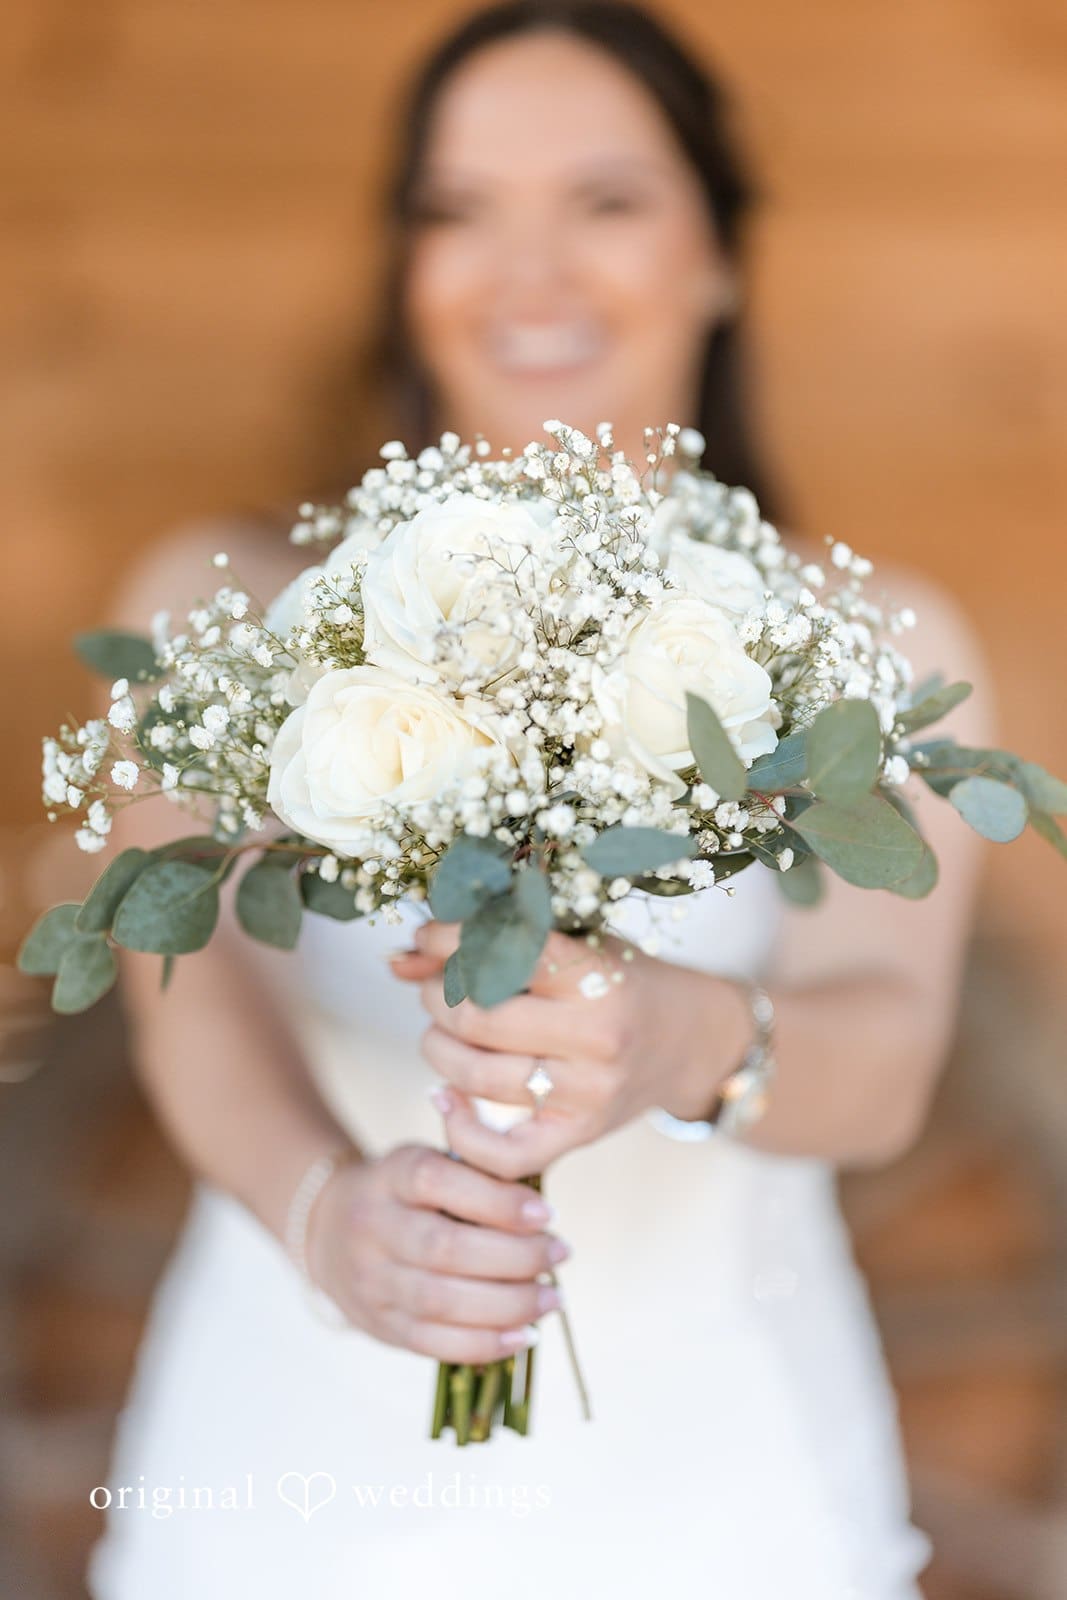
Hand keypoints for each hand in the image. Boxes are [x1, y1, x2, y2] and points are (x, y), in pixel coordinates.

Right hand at [303, 1142, 569, 1362]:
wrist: (330, 1229)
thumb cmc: (407, 1193)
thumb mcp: (429, 1162)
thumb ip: (476, 1176)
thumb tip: (542, 1211)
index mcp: (392, 1176)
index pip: (438, 1182)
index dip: (497, 1201)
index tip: (547, 1213)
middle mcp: (374, 1227)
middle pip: (444, 1248)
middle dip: (514, 1257)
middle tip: (560, 1254)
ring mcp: (372, 1281)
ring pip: (440, 1302)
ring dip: (508, 1305)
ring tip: (552, 1299)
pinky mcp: (379, 1324)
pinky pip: (432, 1342)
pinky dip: (484, 1344)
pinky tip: (524, 1335)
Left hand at [389, 921, 751, 1180]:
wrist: (691, 1040)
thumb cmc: (623, 979)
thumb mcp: (575, 943)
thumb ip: (492, 942)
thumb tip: (400, 957)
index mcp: (597, 977)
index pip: (501, 952)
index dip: (448, 940)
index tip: (427, 933)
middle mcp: (597, 1038)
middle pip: (476, 1018)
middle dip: (437, 997)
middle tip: (436, 987)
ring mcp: (589, 1094)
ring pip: (476, 1078)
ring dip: (437, 1048)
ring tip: (441, 1030)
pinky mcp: (580, 1135)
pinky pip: (502, 1152)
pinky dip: (459, 1128)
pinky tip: (444, 1097)